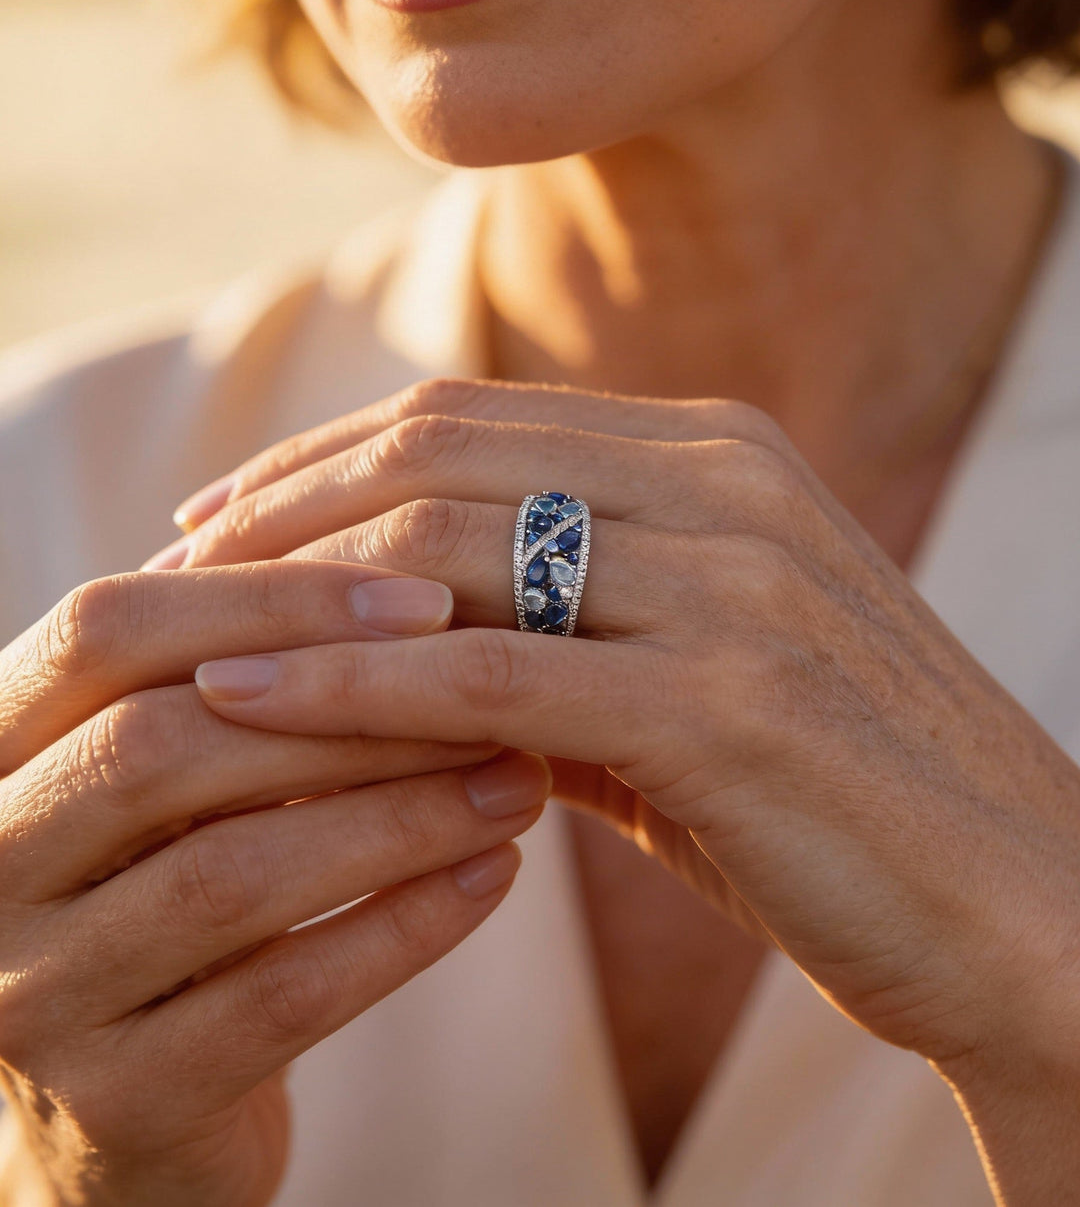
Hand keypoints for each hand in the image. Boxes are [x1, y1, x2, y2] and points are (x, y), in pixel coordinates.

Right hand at [0, 559, 548, 1206]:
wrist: (124, 1108)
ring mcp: (29, 995)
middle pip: (162, 746)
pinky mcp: (116, 1105)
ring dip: (402, 817)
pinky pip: (283, 996)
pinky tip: (493, 873)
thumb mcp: (172, 774)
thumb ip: (242, 683)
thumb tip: (413, 588)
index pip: (110, 628)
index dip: (271, 599)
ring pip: (231, 875)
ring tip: (518, 780)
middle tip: (495, 699)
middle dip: (352, 715)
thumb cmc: (169, 886)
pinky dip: (404, 925)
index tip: (427, 601)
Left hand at [161, 379, 1079, 1095]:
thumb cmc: (846, 800)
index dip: (331, 456)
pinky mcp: (722, 702)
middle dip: (285, 506)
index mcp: (723, 456)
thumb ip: (566, 641)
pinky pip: (480, 676)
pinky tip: (246, 702)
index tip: (227, 509)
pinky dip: (343, 687)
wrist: (1023, 908)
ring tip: (186, 633)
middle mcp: (727, 487)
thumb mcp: (696, 684)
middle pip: (443, 456)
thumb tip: (411, 650)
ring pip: (448, 553)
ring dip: (294, 592)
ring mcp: (730, 584)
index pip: (476, 419)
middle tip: (178, 559)